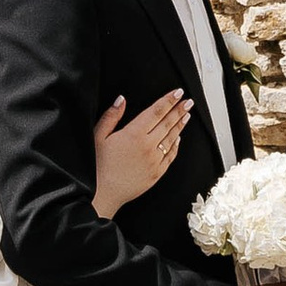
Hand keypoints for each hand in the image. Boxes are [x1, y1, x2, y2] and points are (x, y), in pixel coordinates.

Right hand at [92, 85, 192, 216]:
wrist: (103, 193)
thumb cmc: (98, 166)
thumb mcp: (98, 136)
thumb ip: (111, 116)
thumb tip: (121, 100)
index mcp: (134, 134)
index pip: (156, 112)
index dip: (168, 100)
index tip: (177, 93)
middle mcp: (147, 146)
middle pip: (167, 123)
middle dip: (179, 110)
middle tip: (188, 101)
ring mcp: (154, 160)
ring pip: (171, 138)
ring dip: (180, 125)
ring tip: (186, 115)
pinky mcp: (156, 173)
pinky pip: (170, 156)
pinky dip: (176, 145)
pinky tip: (178, 139)